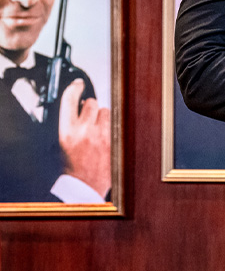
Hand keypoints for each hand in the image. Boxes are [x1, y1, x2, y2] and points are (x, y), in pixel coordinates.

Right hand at [58, 79, 110, 196]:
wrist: (84, 186)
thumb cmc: (71, 167)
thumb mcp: (61, 143)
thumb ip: (70, 123)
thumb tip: (78, 107)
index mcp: (67, 132)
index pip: (69, 100)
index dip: (74, 88)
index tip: (78, 84)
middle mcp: (85, 131)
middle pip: (92, 103)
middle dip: (90, 108)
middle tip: (89, 119)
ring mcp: (102, 135)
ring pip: (107, 111)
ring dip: (103, 117)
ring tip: (98, 131)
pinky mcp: (115, 140)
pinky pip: (116, 123)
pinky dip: (112, 127)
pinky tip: (106, 138)